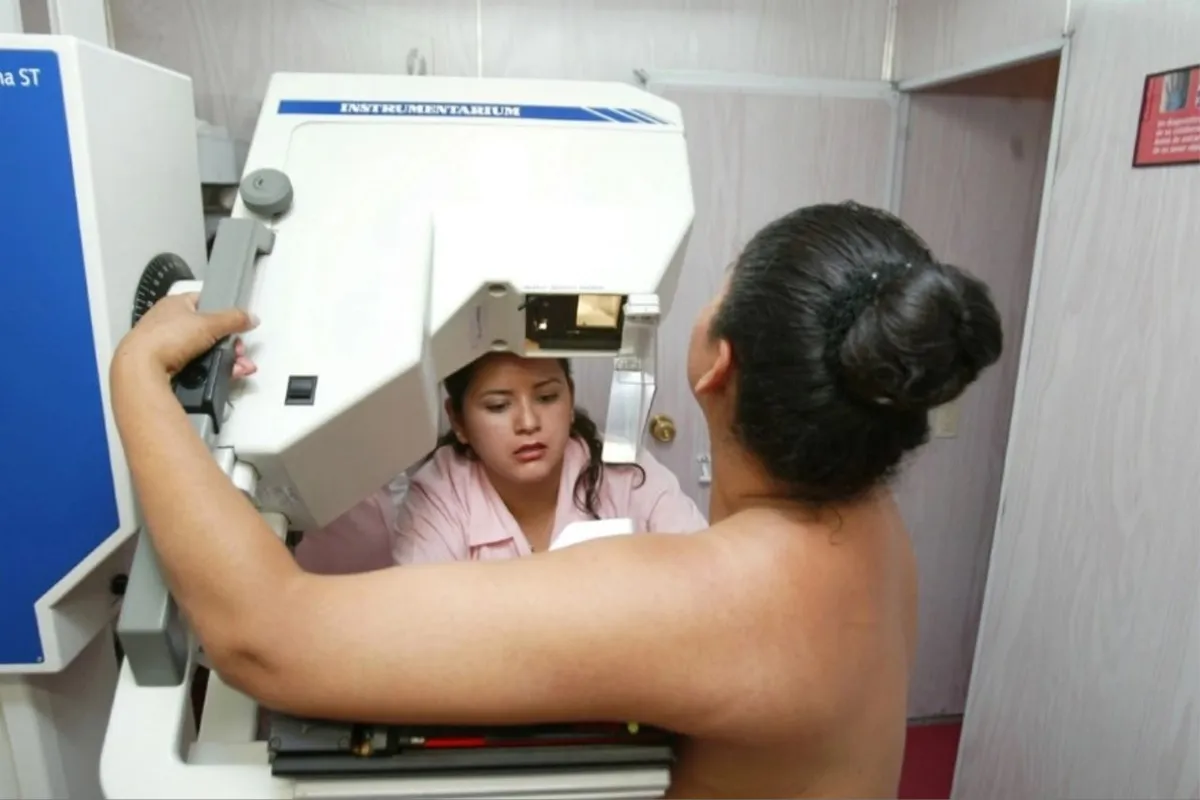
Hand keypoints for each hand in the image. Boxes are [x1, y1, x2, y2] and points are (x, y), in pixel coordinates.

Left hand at [114, 293, 258, 378]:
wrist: (141, 368)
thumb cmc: (166, 337)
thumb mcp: (209, 323)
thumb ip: (233, 319)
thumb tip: (251, 317)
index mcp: (175, 303)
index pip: (206, 303)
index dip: (224, 314)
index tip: (238, 327)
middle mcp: (169, 322)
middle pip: (209, 331)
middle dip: (229, 345)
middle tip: (239, 354)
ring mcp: (167, 344)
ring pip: (204, 351)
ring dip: (225, 361)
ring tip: (238, 369)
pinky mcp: (166, 364)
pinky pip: (195, 366)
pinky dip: (210, 371)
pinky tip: (223, 376)